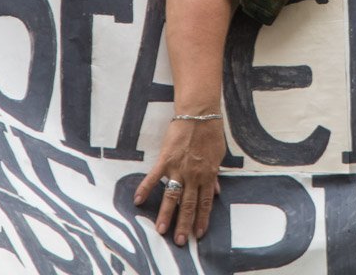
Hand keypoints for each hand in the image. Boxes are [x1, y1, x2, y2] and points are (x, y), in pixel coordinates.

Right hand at [134, 117, 225, 245]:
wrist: (200, 114)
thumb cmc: (211, 133)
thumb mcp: (218, 156)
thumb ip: (215, 175)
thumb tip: (217, 191)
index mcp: (208, 175)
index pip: (205, 202)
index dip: (202, 218)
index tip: (199, 233)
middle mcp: (193, 175)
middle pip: (188, 204)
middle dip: (184, 224)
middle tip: (180, 241)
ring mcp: (179, 168)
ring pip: (172, 196)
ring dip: (166, 214)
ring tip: (160, 231)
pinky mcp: (165, 160)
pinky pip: (153, 177)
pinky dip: (145, 189)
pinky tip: (137, 201)